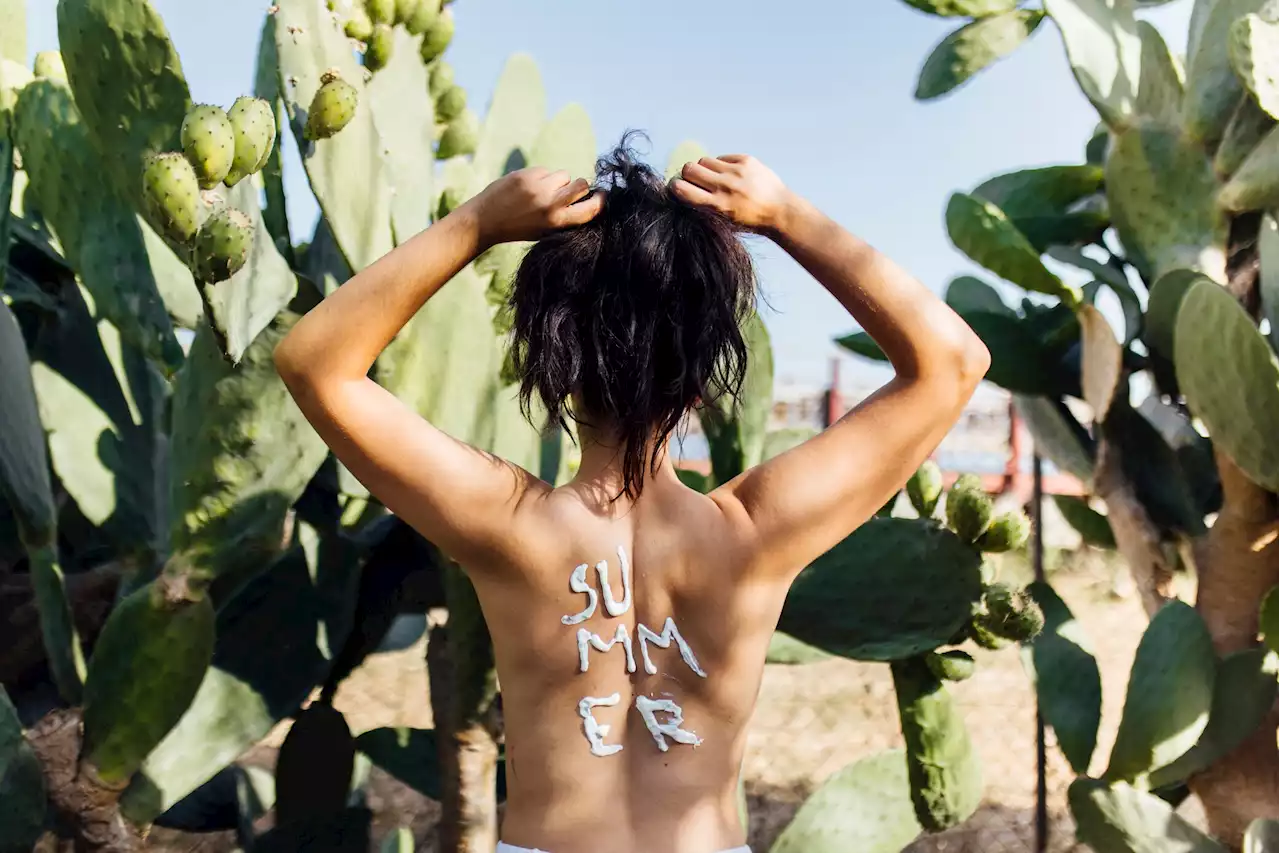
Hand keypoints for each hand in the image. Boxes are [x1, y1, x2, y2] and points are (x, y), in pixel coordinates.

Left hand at [467, 167, 603, 246]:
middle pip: (581, 184)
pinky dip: (540, 176)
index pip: (590, 208)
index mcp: (557, 222)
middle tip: (570, 189)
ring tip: (541, 191)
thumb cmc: (518, 228)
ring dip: (557, 180)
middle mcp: (550, 205)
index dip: (600, 200)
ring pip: (563, 174)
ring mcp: (538, 188)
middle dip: (579, 185)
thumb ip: (565, 217)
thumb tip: (587, 199)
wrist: (485, 221)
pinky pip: (545, 169)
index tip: (602, 195)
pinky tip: (527, 187)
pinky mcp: (526, 175)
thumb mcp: (545, 230)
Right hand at [670, 154, 793, 232]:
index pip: (683, 189)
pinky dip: (722, 164)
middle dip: (688, 174)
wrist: (780, 211)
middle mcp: (724, 186)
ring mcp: (736, 171)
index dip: (675, 186)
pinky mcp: (746, 160)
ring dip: (705, 168)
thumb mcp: (724, 222)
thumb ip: (705, 207)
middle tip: (695, 180)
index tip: (677, 187)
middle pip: (690, 168)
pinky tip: (731, 174)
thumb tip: (685, 190)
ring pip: (704, 160)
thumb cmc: (751, 221)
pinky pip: (722, 157)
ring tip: (714, 176)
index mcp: (717, 205)